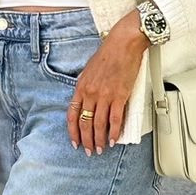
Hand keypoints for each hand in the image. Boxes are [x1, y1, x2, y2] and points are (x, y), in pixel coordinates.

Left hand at [68, 11, 149, 155]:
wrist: (123, 44)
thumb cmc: (108, 54)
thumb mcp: (89, 70)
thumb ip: (86, 87)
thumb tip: (86, 102)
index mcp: (80, 87)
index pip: (72, 115)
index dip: (73, 131)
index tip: (75, 142)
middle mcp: (90, 93)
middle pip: (85, 123)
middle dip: (87, 140)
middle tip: (90, 150)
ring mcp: (104, 95)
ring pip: (99, 124)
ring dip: (100, 140)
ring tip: (102, 149)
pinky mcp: (119, 96)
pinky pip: (115, 119)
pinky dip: (114, 132)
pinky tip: (114, 140)